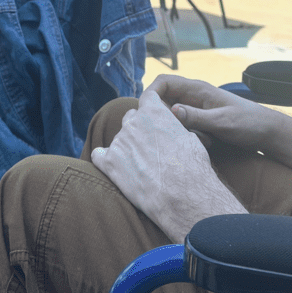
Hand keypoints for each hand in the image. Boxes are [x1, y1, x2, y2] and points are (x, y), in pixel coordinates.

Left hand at [90, 91, 244, 243]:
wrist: (181, 195)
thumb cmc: (192, 167)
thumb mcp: (191, 139)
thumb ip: (174, 128)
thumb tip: (171, 131)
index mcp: (154, 111)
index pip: (148, 98)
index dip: (153, 107)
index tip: (156, 118)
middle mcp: (133, 122)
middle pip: (131, 117)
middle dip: (139, 128)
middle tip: (151, 147)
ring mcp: (119, 141)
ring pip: (119, 139)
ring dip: (127, 147)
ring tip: (140, 166)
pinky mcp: (109, 163)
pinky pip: (98, 155)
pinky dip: (104, 159)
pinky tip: (114, 167)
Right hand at [146, 74, 276, 152]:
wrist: (268, 132)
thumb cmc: (249, 123)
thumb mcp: (222, 122)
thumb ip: (196, 117)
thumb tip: (171, 111)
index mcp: (197, 89)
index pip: (163, 82)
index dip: (151, 94)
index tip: (147, 114)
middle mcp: (194, 97)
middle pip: (164, 101)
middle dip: (164, 117)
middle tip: (175, 132)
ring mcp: (197, 109)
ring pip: (173, 116)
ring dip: (178, 129)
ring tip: (198, 138)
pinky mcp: (202, 122)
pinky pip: (184, 126)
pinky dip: (187, 135)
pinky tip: (204, 143)